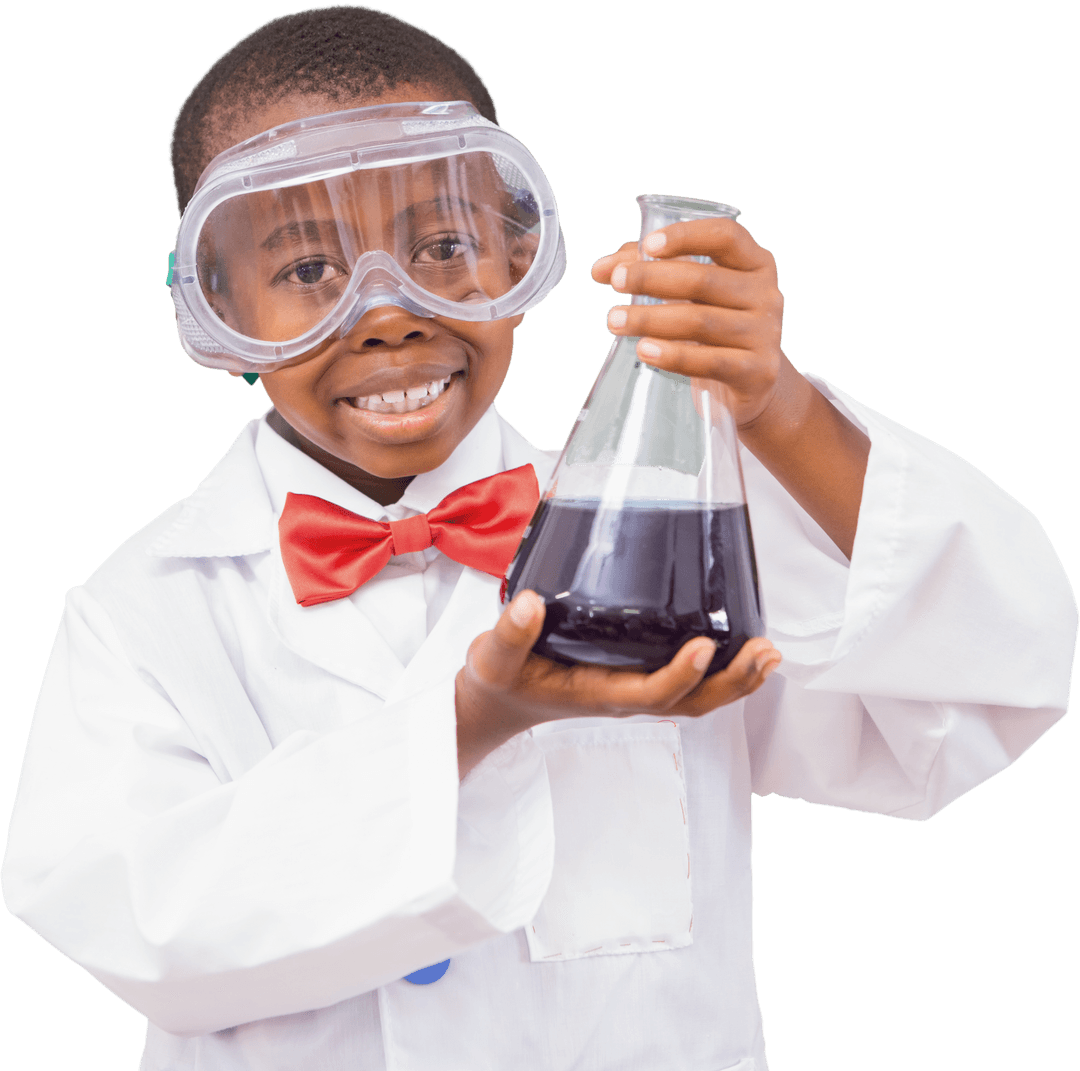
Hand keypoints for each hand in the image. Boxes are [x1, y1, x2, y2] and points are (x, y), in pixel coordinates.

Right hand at [455, 590, 780, 778]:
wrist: (496, 703)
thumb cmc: (500, 681)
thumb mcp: (492, 657)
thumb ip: (510, 633)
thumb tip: (531, 603)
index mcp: (596, 694)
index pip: (650, 693)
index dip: (681, 675)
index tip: (704, 646)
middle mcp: (624, 696)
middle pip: (692, 703)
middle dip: (733, 683)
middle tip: (766, 652)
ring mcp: (633, 689)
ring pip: (697, 696)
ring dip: (736, 678)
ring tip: (768, 651)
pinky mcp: (634, 675)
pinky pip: (686, 679)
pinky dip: (720, 668)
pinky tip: (738, 642)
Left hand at [591, 218, 787, 428]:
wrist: (750, 385)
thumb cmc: (714, 328)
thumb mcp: (692, 295)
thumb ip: (651, 271)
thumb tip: (601, 269)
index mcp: (754, 263)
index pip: (725, 236)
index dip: (686, 236)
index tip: (648, 245)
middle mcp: (766, 294)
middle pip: (703, 280)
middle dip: (652, 279)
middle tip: (616, 282)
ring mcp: (765, 334)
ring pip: (700, 321)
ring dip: (650, 319)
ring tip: (613, 321)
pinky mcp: (758, 372)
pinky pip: (710, 362)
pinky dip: (673, 356)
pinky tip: (644, 350)